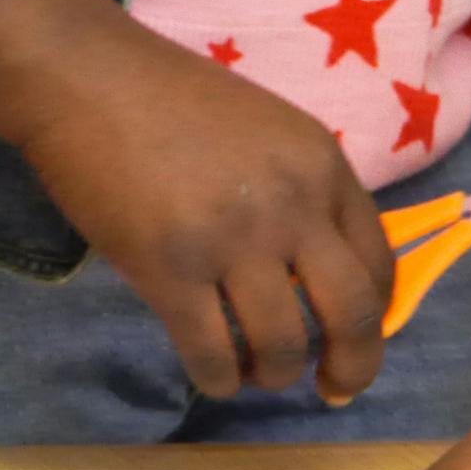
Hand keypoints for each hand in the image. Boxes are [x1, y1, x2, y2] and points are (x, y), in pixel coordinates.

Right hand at [0, 0, 393, 400]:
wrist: (90, 79)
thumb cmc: (179, 102)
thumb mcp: (276, 133)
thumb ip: (308, 194)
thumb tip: (325, 273)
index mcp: (327, 170)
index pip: (381, 263)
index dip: (379, 317)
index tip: (360, 340)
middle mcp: (293, 207)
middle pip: (354, 313)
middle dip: (355, 366)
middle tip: (336, 390)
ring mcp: (233, 240)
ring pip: (284, 344)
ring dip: (276, 375)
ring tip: (258, 374)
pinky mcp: (169, 269)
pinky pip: (213, 352)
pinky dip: (220, 379)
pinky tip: (216, 377)